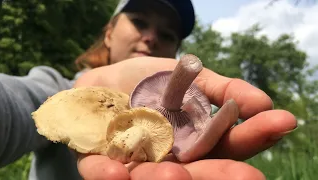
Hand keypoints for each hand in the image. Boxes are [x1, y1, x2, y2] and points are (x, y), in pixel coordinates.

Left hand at [74, 56, 296, 178]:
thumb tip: (263, 103)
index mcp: (196, 143)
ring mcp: (137, 163)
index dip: (254, 134)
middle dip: (219, 174)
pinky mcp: (101, 161)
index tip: (279, 121)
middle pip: (198, 172)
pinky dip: (108, 174)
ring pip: (153, 177)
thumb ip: (224, 90)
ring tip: (175, 175)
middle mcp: (171, 160)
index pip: (229, 144)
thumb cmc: (153, 79)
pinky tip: (115, 172)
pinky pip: (101, 171)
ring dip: (166, 178)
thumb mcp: (193, 77)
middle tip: (246, 177)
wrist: (109, 75)